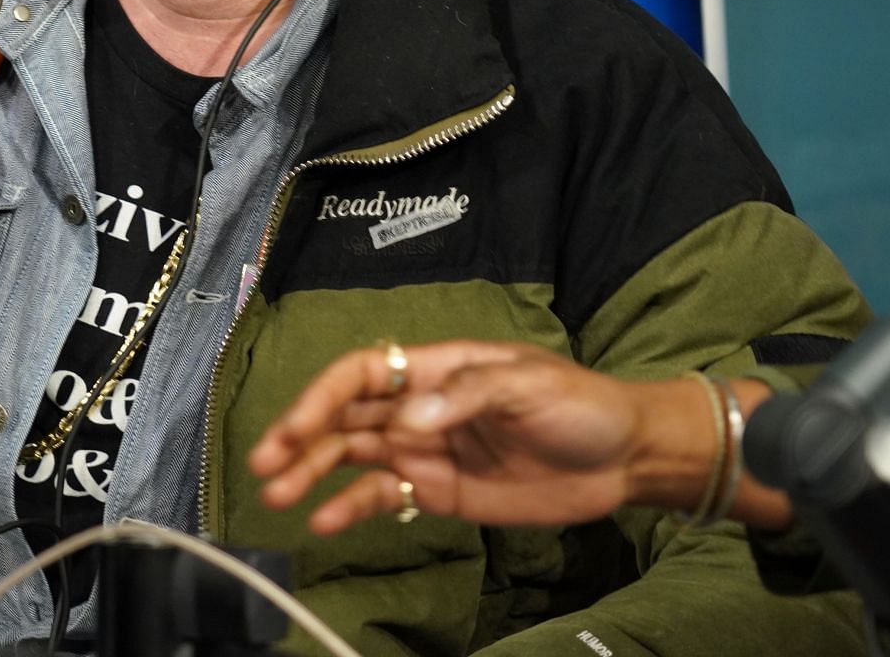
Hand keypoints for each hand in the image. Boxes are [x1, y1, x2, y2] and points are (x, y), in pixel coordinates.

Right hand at [248, 340, 686, 534]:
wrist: (624, 458)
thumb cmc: (579, 404)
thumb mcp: (528, 383)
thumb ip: (465, 396)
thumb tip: (406, 421)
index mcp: (434, 369)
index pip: (362, 373)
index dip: (322, 395)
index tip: (297, 425)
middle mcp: (418, 407)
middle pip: (345, 417)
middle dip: (301, 436)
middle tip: (266, 464)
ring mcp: (425, 450)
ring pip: (352, 457)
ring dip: (312, 473)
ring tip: (276, 496)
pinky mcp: (438, 491)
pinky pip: (382, 496)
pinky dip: (350, 507)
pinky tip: (322, 521)